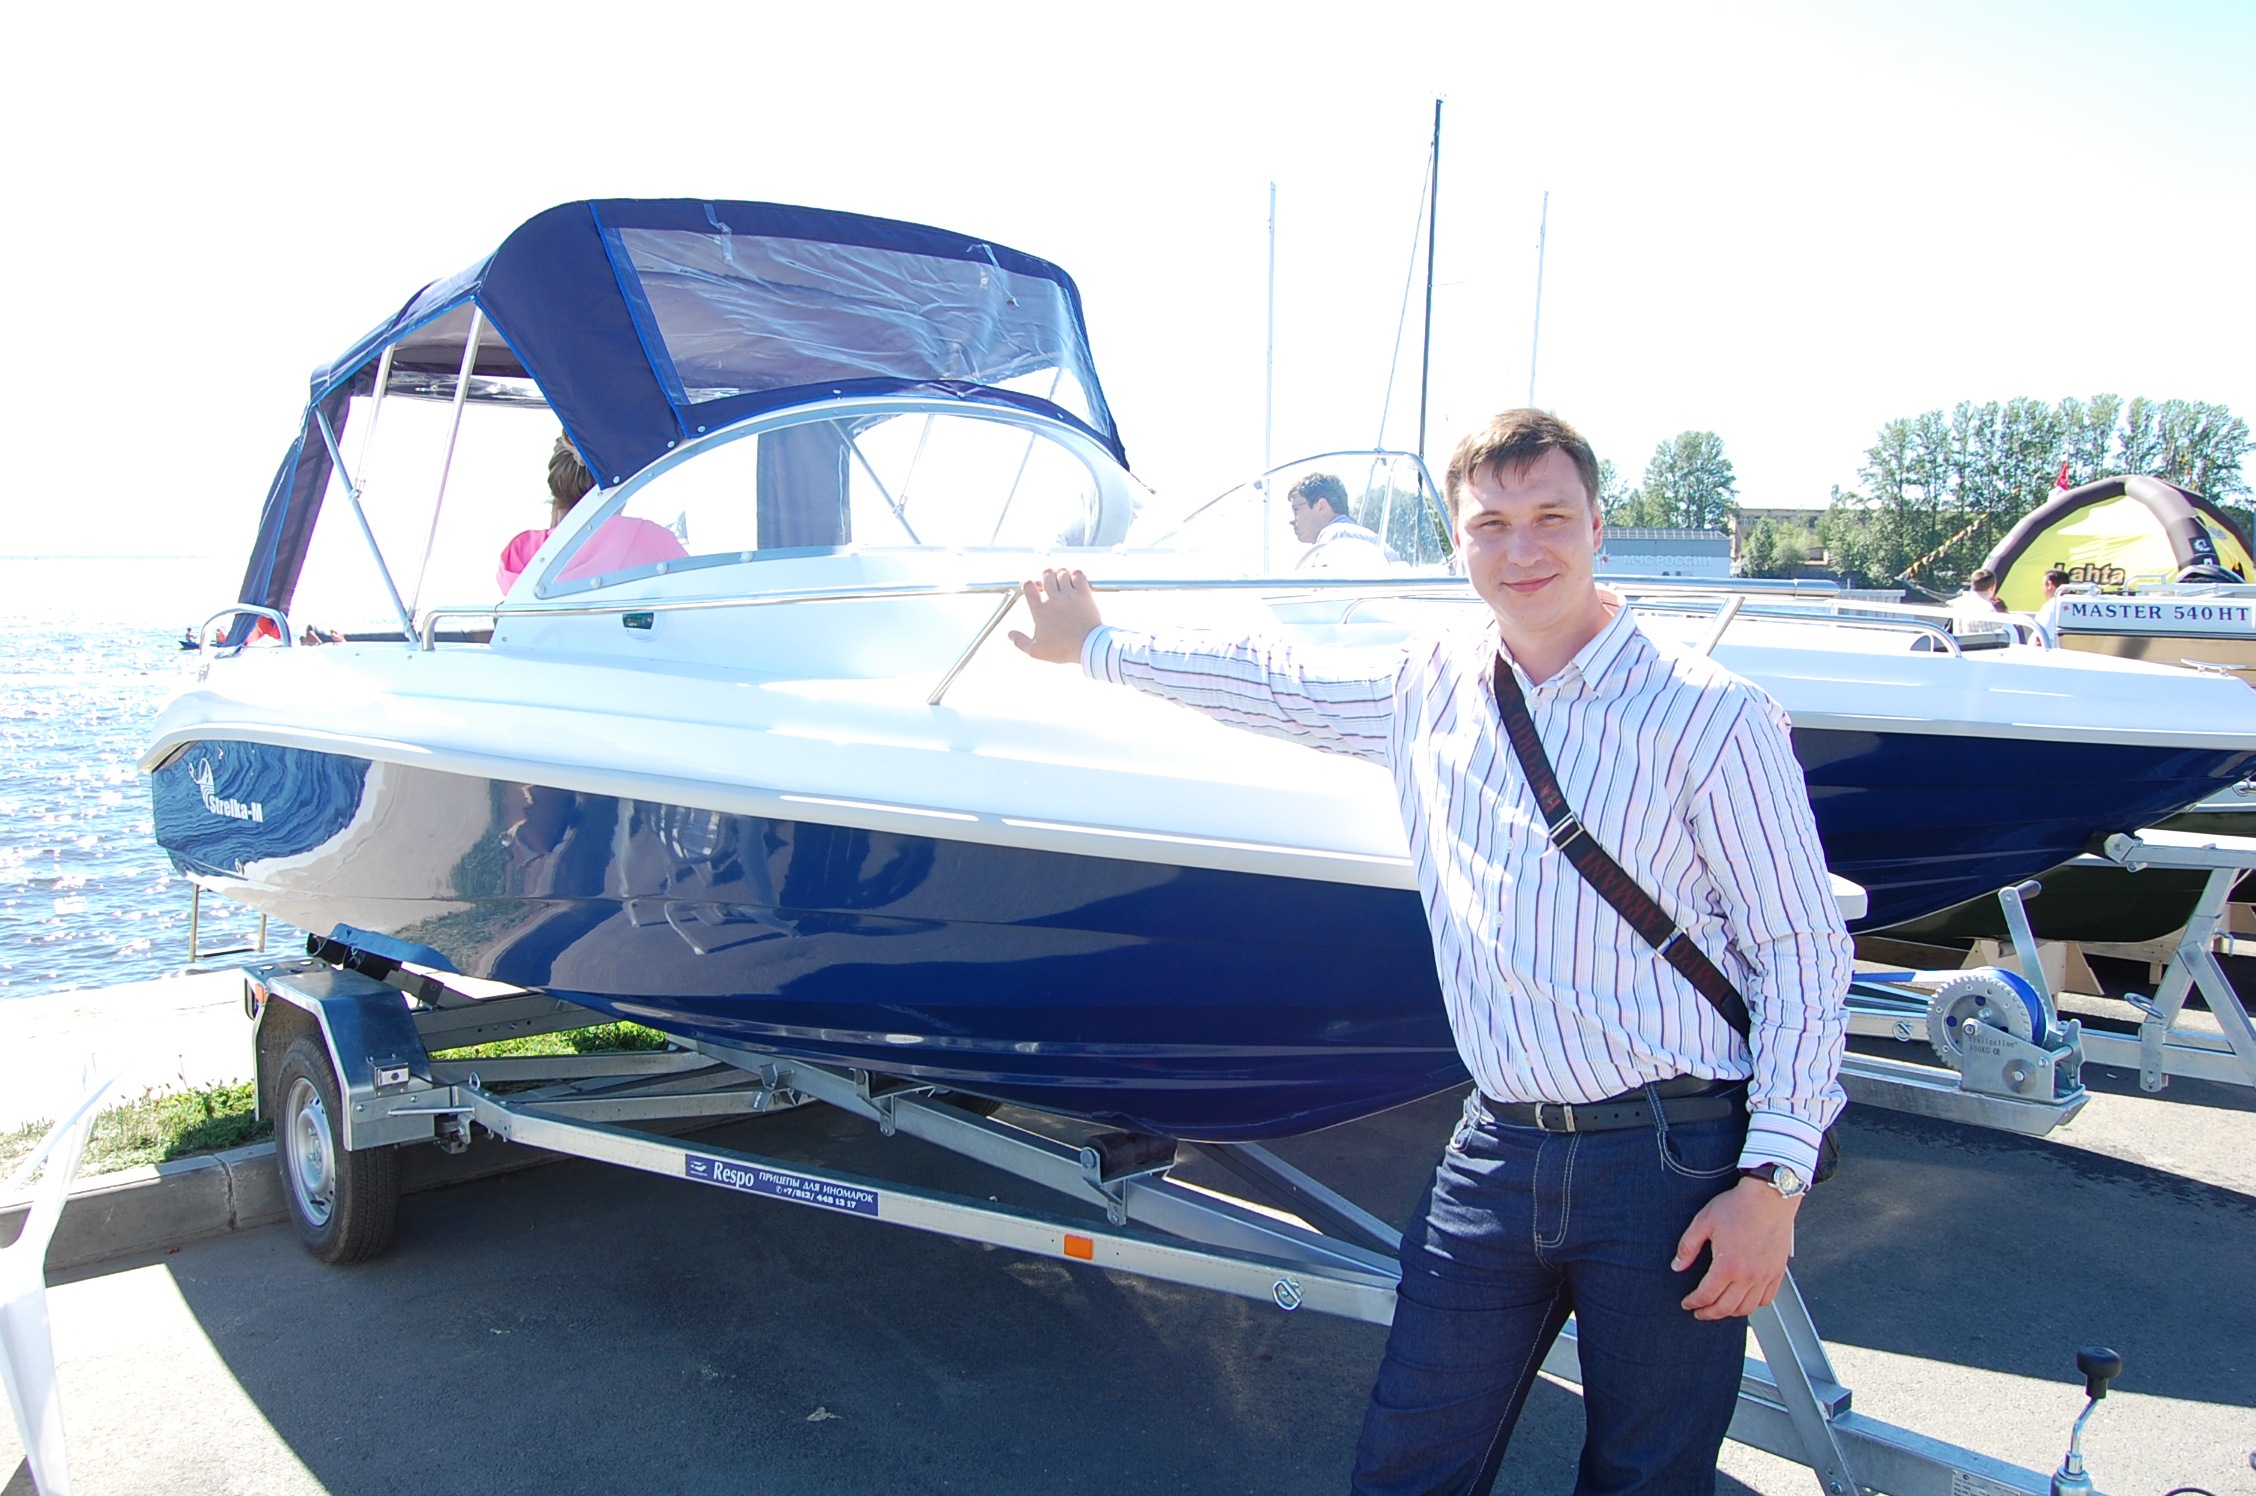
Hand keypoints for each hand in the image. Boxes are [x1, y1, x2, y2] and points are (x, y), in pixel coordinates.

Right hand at [1007, 567, 1102, 664]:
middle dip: (1046, 575)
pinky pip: (1078, 575)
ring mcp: (1069, 595)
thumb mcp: (1037, 651)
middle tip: (1050, 583)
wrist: (1088, 647)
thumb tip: (1009, 634)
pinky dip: (1076, 574)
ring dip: (1061, 574)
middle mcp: (1053, 599)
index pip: (1028, 586)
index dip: (1029, 583)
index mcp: (1039, 610)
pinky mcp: (1084, 594)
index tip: (1033, 588)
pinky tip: (1076, 581)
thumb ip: (1021, 642)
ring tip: (1063, 581)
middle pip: (1046, 574)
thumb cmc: (1062, 649)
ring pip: (1062, 572)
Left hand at [1674, 1176, 1797, 1320]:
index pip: (1706, 1295)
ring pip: (1747, 1308)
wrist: (1769, 1197)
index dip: (1694, 1302)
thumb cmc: (1738, 1206)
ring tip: (1720, 1309)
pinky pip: (1767, 1299)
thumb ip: (1688, 1246)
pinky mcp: (1777, 1272)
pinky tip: (1745, 1300)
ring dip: (1730, 1313)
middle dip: (1709, 1313)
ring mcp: (1765, 1276)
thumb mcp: (1703, 1222)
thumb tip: (1677, 1265)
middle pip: (1726, 1308)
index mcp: (1727, 1266)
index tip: (1687, 1303)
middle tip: (1699, 1312)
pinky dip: (1754, 1305)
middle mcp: (1748, 1276)